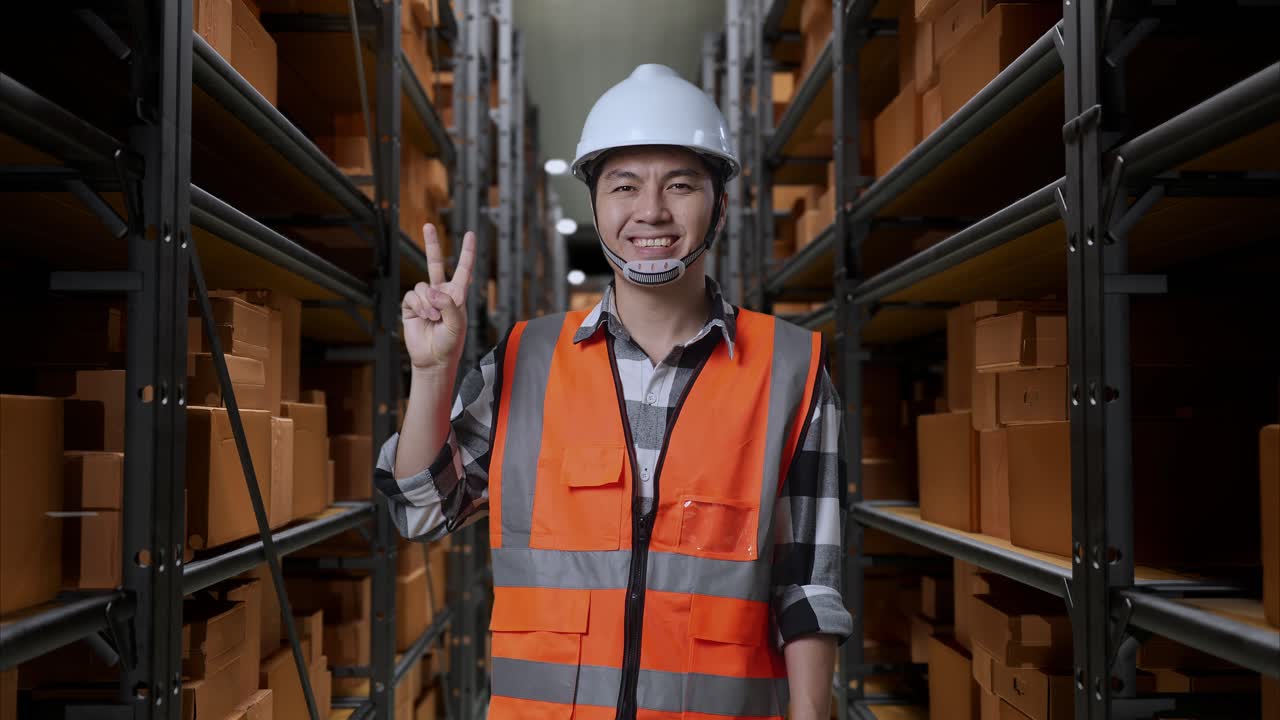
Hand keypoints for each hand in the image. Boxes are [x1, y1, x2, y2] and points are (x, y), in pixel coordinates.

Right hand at [402, 225, 475, 372]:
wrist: (433, 359)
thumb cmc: (450, 343)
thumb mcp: (457, 324)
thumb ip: (448, 304)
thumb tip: (432, 291)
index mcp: (457, 295)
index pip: (463, 269)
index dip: (467, 252)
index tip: (470, 234)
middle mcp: (440, 293)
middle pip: (435, 263)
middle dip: (431, 244)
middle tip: (427, 225)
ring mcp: (425, 299)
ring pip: (422, 287)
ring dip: (429, 303)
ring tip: (434, 318)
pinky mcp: (411, 306)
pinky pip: (412, 296)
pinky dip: (419, 306)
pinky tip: (425, 317)